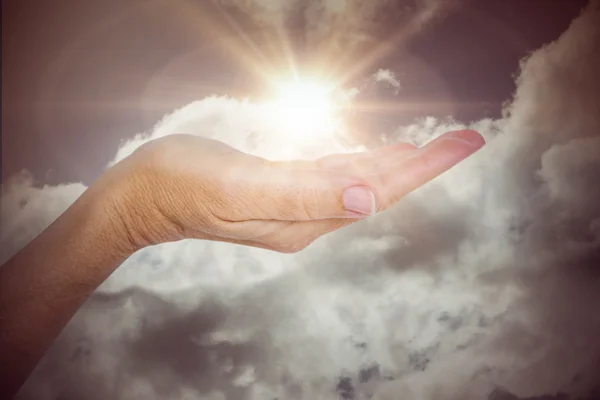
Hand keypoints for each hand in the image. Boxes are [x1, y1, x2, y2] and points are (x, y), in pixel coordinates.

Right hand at [98, 130, 484, 253]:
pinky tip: (372, 156)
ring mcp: (292, 205)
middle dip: (423, 163)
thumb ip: (304, 193)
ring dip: (397, 164)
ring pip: (359, 182)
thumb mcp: (242, 188)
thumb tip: (369, 198)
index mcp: (305, 218)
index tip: (467, 142)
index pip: (381, 191)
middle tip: (466, 139)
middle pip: (379, 187)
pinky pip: (333, 176)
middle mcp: (306, 217)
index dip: (425, 166)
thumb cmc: (185, 185)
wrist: (143, 194)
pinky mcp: (277, 189)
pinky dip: (361, 164)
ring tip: (432, 147)